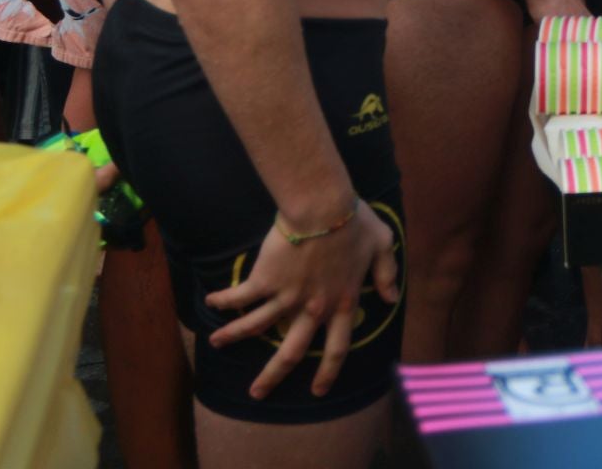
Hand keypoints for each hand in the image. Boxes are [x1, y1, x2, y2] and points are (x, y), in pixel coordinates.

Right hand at [206, 201, 398, 399]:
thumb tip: (391, 298)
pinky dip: (223, 301)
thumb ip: (386, 274)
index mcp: (343, 302)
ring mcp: (287, 297)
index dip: (329, 372)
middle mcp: (314, 308)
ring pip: (256, 328)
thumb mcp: (382, 246)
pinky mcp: (265, 281)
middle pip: (291, 352)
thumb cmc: (354, 222)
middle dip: (272, 376)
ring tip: (215, 342)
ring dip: (233, 336)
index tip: (318, 390)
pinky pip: (239, 297)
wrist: (323, 208)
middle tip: (256, 393)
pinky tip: (210, 301)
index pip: (338, 347)